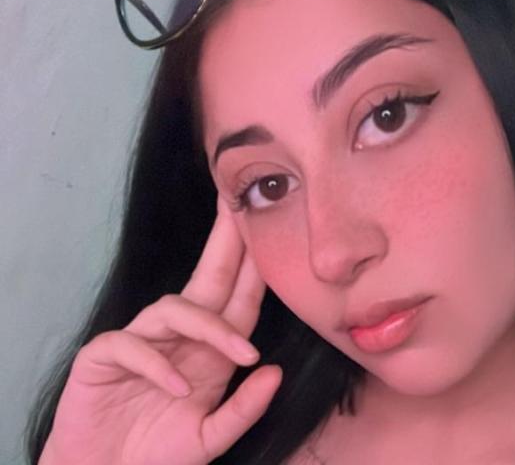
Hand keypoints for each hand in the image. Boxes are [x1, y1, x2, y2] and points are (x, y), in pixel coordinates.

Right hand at [39, 196, 281, 464]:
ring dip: (209, 327)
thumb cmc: (157, 454)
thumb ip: (243, 410)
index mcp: (208, 351)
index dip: (255, 268)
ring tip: (239, 355)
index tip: (273, 232)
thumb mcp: (210, 439)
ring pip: (174, 308)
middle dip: (225, 243)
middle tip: (239, 209)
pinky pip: (130, 344)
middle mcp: (178, 337)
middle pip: (207, 279)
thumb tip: (274, 372)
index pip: (238, 300)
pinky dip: (156, 365)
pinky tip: (179, 389)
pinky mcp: (103, 356)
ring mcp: (141, 342)